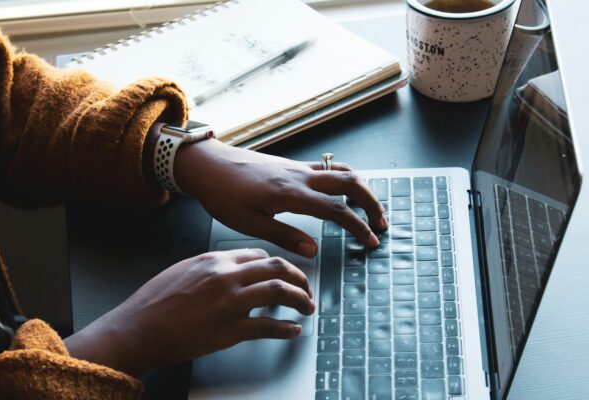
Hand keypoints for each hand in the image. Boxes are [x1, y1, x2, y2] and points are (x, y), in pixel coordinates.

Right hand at [64, 249, 313, 376]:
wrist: (139, 328)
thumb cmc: (154, 302)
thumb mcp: (182, 270)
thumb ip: (210, 268)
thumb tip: (230, 271)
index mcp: (214, 260)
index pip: (259, 255)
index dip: (277, 264)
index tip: (284, 273)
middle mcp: (226, 276)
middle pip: (277, 268)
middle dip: (299, 277)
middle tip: (306, 288)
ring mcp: (230, 303)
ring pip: (280, 291)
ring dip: (300, 299)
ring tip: (307, 307)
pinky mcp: (230, 330)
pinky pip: (268, 327)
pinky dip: (286, 329)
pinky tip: (292, 331)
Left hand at [174, 139, 387, 257]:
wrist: (207, 164)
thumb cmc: (222, 194)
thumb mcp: (249, 224)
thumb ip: (284, 236)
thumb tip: (314, 251)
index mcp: (291, 194)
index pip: (337, 210)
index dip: (358, 226)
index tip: (370, 241)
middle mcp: (300, 176)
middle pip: (350, 182)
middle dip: (371, 202)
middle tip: (381, 224)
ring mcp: (297, 167)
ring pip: (342, 171)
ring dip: (362, 188)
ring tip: (369, 209)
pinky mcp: (292, 165)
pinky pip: (328, 168)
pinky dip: (345, 179)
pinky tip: (344, 193)